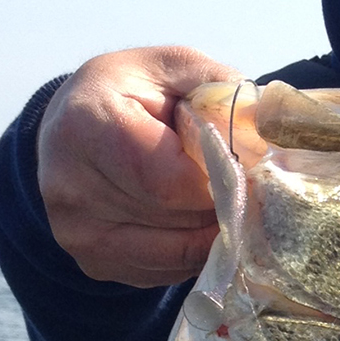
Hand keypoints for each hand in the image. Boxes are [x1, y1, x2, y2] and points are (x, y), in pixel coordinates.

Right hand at [37, 46, 244, 286]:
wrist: (72, 126)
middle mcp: (70, 185)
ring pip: (178, 253)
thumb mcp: (175, 68)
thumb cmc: (132, 92)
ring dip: (214, 234)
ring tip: (228, 204)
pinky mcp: (93, 262)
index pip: (171, 180)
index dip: (222, 181)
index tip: (254, 173)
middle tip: (251, 189)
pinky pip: (166, 272)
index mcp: (86, 124)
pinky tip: (196, 222)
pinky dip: (194, 252)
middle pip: (177, 219)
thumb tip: (269, 129)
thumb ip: (221, 90)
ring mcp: (77, 232)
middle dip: (225, 207)